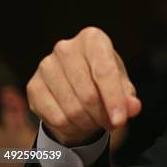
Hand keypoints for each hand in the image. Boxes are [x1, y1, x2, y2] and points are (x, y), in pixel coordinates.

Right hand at [26, 27, 141, 146]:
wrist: (76, 82)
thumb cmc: (104, 79)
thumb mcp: (121, 84)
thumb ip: (128, 96)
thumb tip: (133, 107)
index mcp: (92, 39)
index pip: (104, 72)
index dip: (114, 99)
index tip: (120, 120)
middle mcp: (66, 48)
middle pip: (88, 93)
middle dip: (103, 115)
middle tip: (112, 124)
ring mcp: (46, 65)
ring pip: (72, 108)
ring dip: (88, 123)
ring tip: (96, 121)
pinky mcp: (33, 85)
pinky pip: (56, 117)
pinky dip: (71, 127)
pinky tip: (78, 123)